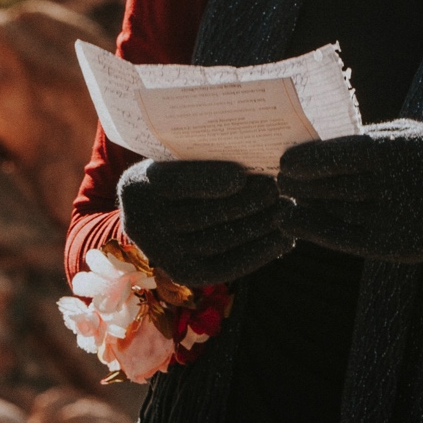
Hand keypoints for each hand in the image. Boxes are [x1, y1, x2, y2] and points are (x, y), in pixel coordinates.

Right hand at [116, 160, 293, 285]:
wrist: (161, 209)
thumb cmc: (181, 168)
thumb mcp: (181, 154)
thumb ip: (207, 153)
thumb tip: (253, 148)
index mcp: (136, 184)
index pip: (172, 181)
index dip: (206, 180)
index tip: (240, 175)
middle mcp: (141, 223)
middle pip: (200, 215)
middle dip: (244, 203)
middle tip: (278, 189)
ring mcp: (162, 253)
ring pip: (216, 241)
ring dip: (258, 227)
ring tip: (287, 210)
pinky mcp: (184, 274)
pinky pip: (224, 267)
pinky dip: (257, 253)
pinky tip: (283, 239)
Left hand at [277, 119, 422, 264]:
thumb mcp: (407, 136)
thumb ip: (367, 139)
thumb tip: (312, 141)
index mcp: (416, 151)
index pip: (360, 153)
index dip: (319, 157)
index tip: (286, 161)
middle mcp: (415, 188)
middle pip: (347, 186)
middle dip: (306, 183)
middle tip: (274, 178)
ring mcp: (410, 221)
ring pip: (345, 212)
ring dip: (307, 205)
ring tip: (279, 195)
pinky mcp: (403, 248)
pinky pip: (351, 240)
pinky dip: (317, 230)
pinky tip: (291, 221)